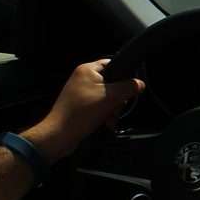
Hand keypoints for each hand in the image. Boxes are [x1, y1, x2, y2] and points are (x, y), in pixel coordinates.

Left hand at [23, 59, 144, 161]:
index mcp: (87, 70)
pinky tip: (106, 122)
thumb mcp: (110, 97)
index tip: (130, 87)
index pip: (113, 63)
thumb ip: (129, 87)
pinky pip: (100, 106)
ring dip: (113, 109)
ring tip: (109, 118)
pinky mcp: (81, 106)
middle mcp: (83, 79)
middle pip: (113, 83)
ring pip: (108, 97)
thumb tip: (140, 84)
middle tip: (116, 107)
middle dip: (118, 98)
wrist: (59, 136)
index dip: (125, 74)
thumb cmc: (82, 113)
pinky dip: (105, 114)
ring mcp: (81, 93)